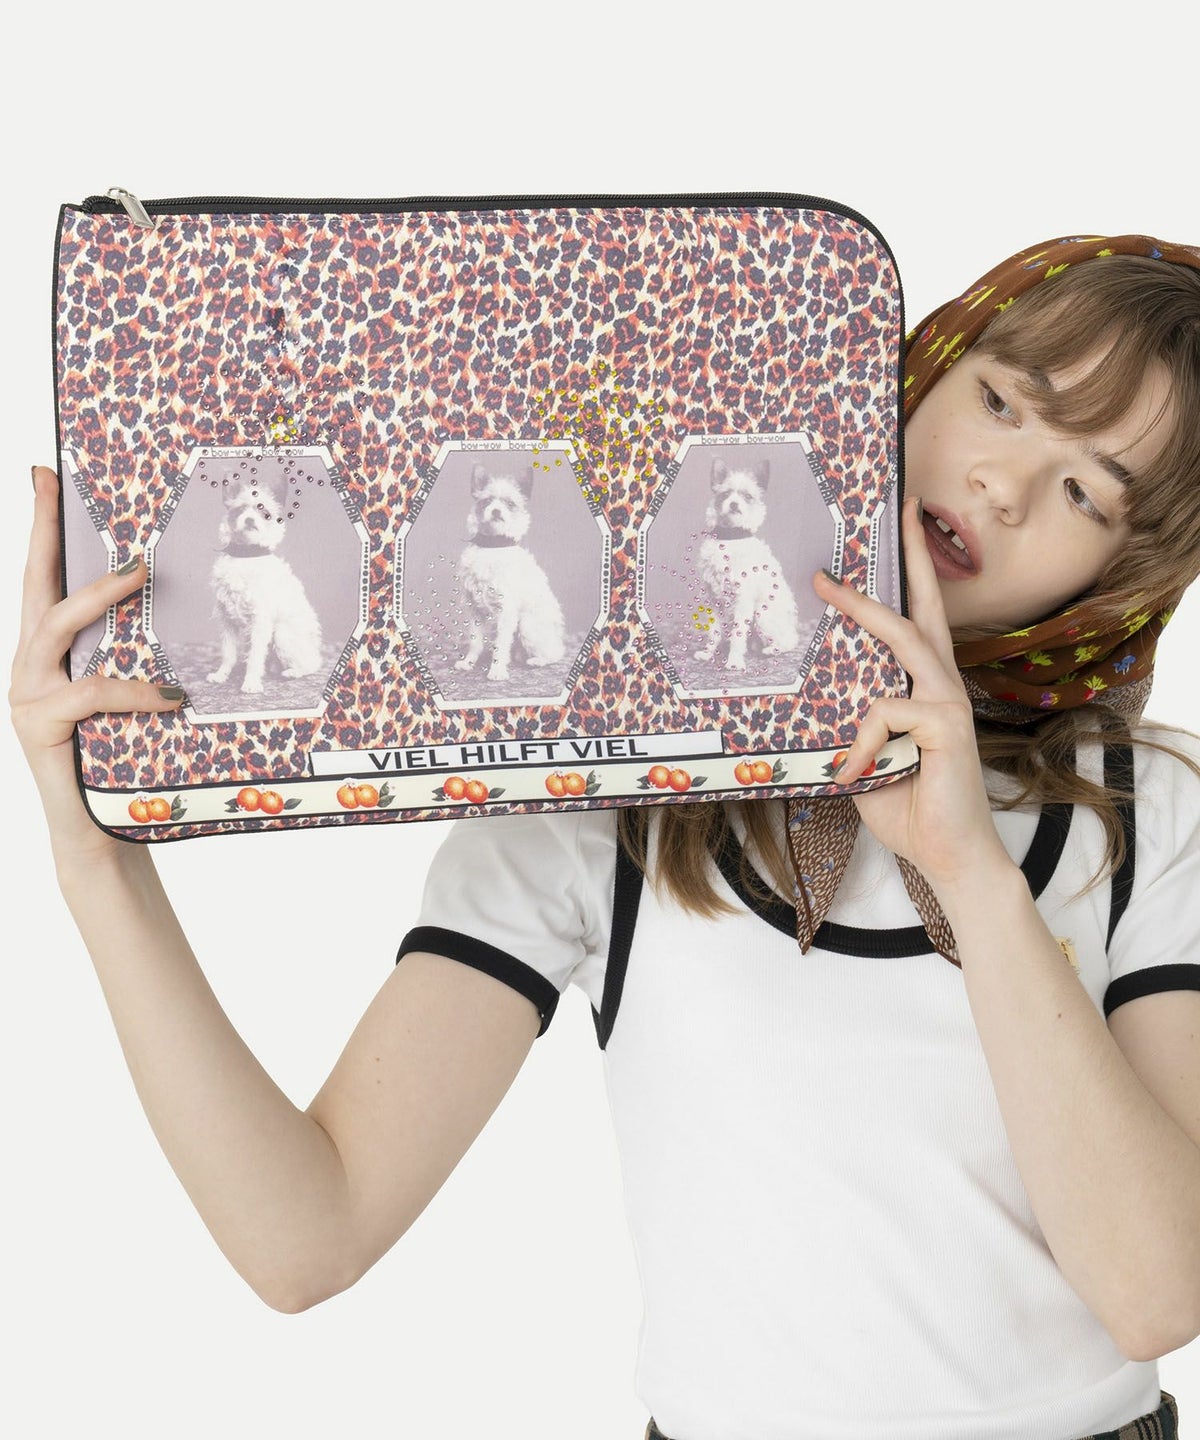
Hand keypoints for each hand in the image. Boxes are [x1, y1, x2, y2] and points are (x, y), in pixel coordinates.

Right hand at [10, 466, 184, 871]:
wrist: (100, 833)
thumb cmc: (121, 761)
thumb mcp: (130, 700)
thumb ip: (137, 657)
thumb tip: (185, 608)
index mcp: (48, 653)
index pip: (42, 578)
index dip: (41, 526)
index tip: (43, 474)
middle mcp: (27, 665)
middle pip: (34, 586)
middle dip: (47, 534)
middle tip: (69, 493)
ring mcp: (24, 695)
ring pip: (55, 627)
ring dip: (99, 597)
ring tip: (141, 576)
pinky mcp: (37, 726)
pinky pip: (89, 692)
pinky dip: (134, 690)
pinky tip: (171, 696)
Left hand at [811, 495, 1011, 890]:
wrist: (947, 856)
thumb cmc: (906, 806)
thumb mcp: (862, 756)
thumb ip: (849, 723)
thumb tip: (813, 698)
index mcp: (922, 689)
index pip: (915, 621)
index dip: (906, 577)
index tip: (898, 527)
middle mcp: (941, 685)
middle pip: (923, 608)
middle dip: (907, 557)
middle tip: (898, 507)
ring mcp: (948, 701)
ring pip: (903, 640)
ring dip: (861, 611)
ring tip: (822, 587)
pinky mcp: (947, 726)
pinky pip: (884, 713)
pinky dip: (861, 743)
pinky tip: (853, 775)